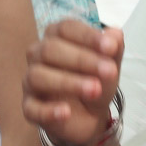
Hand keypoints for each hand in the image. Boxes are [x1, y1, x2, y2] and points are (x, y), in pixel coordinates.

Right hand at [23, 18, 122, 145]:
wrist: (88, 117)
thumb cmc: (94, 81)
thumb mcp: (109, 66)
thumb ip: (113, 50)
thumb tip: (116, 34)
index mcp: (56, 37)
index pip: (65, 28)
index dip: (87, 36)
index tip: (111, 47)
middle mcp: (38, 55)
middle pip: (50, 49)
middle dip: (81, 59)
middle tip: (109, 71)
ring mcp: (30, 81)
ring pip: (38, 76)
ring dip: (67, 82)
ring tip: (95, 90)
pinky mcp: (29, 107)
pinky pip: (32, 108)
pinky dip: (48, 110)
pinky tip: (66, 112)